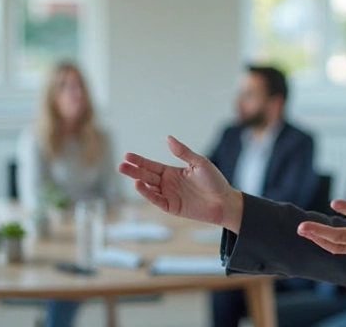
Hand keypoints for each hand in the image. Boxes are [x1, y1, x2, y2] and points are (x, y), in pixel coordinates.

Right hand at [118, 136, 243, 231]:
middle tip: (120, 165)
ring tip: (127, 172)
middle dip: (133, 170)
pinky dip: (147, 193)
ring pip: (149, 187)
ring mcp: (169, 196)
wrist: (224, 200)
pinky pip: (157, 200)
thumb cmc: (214, 180)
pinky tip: (139, 184)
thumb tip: (168, 138)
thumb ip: (183, 152)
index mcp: (172, 172)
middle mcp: (167, 184)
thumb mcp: (199, 162)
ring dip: (137, 180)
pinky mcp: (172, 207)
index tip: (127, 155)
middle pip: (147, 175)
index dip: (139, 161)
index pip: (151, 165)